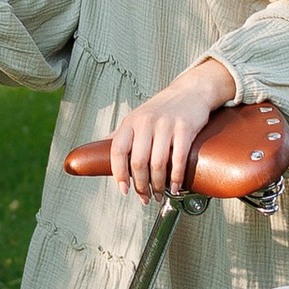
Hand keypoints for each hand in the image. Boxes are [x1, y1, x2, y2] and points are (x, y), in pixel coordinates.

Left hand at [109, 56, 238, 200]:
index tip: (123, 190)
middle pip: (138, 162)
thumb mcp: (137, 117)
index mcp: (131, 122)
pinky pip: (179, 159)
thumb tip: (98, 148)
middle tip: (145, 197)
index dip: (118, 173)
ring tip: (159, 194)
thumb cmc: (162, 109)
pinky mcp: (185, 128)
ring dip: (159, 185)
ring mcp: (166, 124)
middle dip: (141, 185)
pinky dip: (177, 177)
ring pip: (158, 164)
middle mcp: (146, 122)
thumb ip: (120, 134)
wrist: (190, 91)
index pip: (118, 150)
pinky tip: (176, 186)